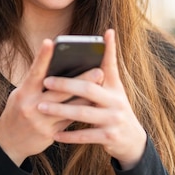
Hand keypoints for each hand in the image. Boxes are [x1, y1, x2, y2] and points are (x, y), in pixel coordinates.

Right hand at [0, 39, 102, 165]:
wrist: (8, 143)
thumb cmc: (17, 111)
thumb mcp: (21, 94)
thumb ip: (37, 84)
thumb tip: (59, 69)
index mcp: (23, 93)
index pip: (35, 72)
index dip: (42, 57)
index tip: (51, 42)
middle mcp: (31, 106)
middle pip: (60, 91)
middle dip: (80, 80)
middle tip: (98, 70)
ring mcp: (41, 122)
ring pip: (69, 107)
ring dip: (87, 96)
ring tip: (102, 86)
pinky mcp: (49, 133)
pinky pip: (70, 120)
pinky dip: (81, 110)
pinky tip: (94, 103)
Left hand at [39, 29, 146, 169]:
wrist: (132, 140)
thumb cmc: (115, 108)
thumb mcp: (114, 89)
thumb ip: (105, 68)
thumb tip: (104, 36)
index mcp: (115, 87)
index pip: (110, 65)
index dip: (109, 49)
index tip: (106, 34)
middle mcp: (116, 101)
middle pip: (89, 89)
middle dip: (66, 85)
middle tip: (46, 81)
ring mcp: (113, 120)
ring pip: (83, 113)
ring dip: (60, 110)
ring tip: (41, 107)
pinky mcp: (109, 137)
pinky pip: (85, 135)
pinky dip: (69, 135)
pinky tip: (54, 134)